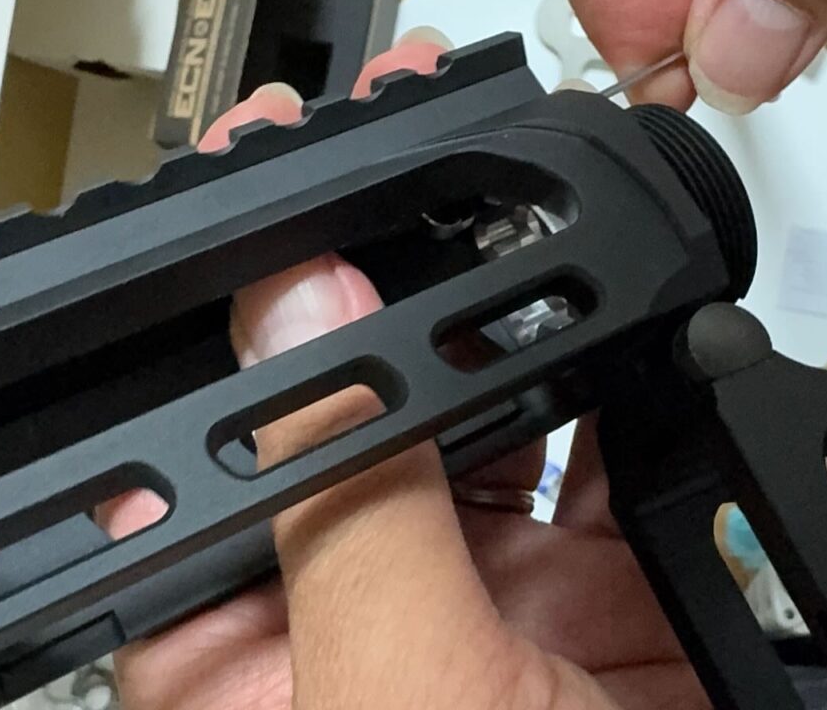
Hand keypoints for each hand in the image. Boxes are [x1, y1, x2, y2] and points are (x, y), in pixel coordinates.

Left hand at [106, 35, 708, 709]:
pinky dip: (620, 389)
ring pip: (479, 412)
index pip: (207, 446)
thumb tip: (302, 317)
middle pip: (354, 405)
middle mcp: (357, 599)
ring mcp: (478, 587)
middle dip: (374, 284)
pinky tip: (619, 325)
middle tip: (388, 169)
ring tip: (501, 226)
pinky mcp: (586, 589)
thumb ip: (346, 511)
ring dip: (500, 323)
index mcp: (247, 642)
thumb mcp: (397, 700)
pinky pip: (600, 455)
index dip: (224, 316)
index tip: (244, 205)